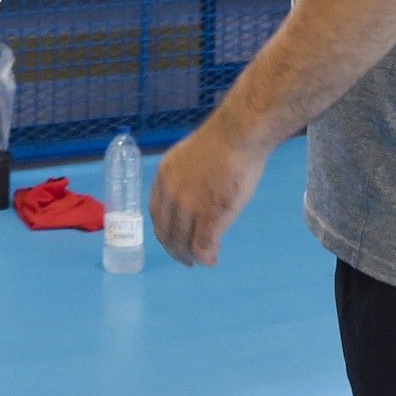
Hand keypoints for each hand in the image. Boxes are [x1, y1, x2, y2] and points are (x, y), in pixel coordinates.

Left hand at [150, 110, 269, 266]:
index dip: (165, 230)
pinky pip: (202, 245)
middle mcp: (171, 193)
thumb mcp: (190, 156)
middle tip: (187, 258)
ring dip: (191, 256)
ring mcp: (189, 206)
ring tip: (202, 261)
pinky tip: (212, 260)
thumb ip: (186, 177)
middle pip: (166, 232)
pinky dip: (206, 257)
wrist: (237, 134)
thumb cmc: (222, 140)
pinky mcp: (209, 216)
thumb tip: (196, 191)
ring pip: (183, 242)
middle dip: (175, 249)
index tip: (174, 238)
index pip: (157, 213)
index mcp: (165, 176)